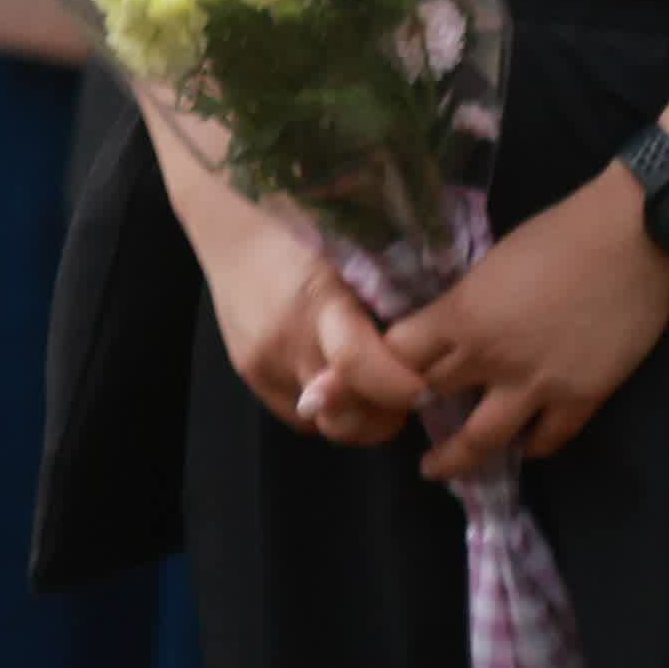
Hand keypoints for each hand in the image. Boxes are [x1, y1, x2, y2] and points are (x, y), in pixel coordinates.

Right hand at [196, 220, 415, 440]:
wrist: (240, 242)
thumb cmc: (313, 242)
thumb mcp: (357, 262)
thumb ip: (384, 307)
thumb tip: (428, 348)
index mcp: (320, 303)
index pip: (357, 363)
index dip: (398, 387)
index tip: (426, 390)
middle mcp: (286, 343)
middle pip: (340, 414)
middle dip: (383, 418)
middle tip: (409, 399)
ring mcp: (263, 367)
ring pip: (321, 425)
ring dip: (357, 420)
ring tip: (380, 395)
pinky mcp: (250, 379)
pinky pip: (298, 418)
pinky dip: (328, 413)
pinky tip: (345, 389)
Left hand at [387, 171, 668, 481]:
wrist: (640, 236)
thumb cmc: (564, 232)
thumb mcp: (493, 262)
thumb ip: (466, 303)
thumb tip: (450, 329)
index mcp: (462, 315)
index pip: (394, 358)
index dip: (381, 370)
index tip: (380, 376)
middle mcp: (489, 357)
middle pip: (429, 398)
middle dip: (412, 407)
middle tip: (406, 417)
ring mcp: (537, 383)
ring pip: (479, 441)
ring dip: (454, 459)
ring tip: (440, 468)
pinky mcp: (582, 396)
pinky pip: (547, 440)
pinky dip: (531, 445)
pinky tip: (525, 443)